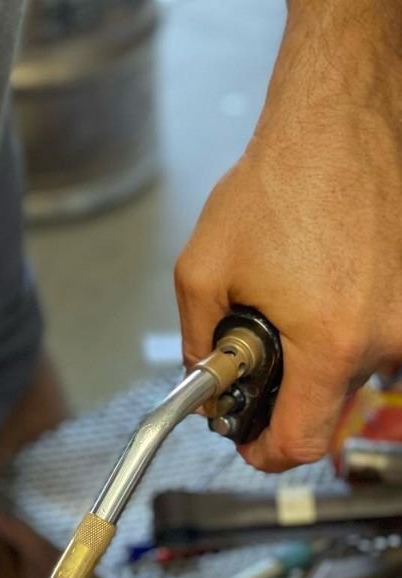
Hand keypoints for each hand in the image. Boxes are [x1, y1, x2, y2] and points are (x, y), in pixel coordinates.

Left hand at [175, 67, 401, 470]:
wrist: (338, 124)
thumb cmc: (280, 183)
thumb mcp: (204, 269)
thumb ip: (196, 340)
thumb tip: (201, 378)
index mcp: (332, 342)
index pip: (305, 440)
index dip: (267, 453)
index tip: (250, 445)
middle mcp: (387, 336)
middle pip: (329, 401)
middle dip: (287, 384)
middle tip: (255, 341)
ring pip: (354, 365)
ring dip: (318, 348)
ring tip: (292, 291)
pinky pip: (379, 331)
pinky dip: (345, 320)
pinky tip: (322, 278)